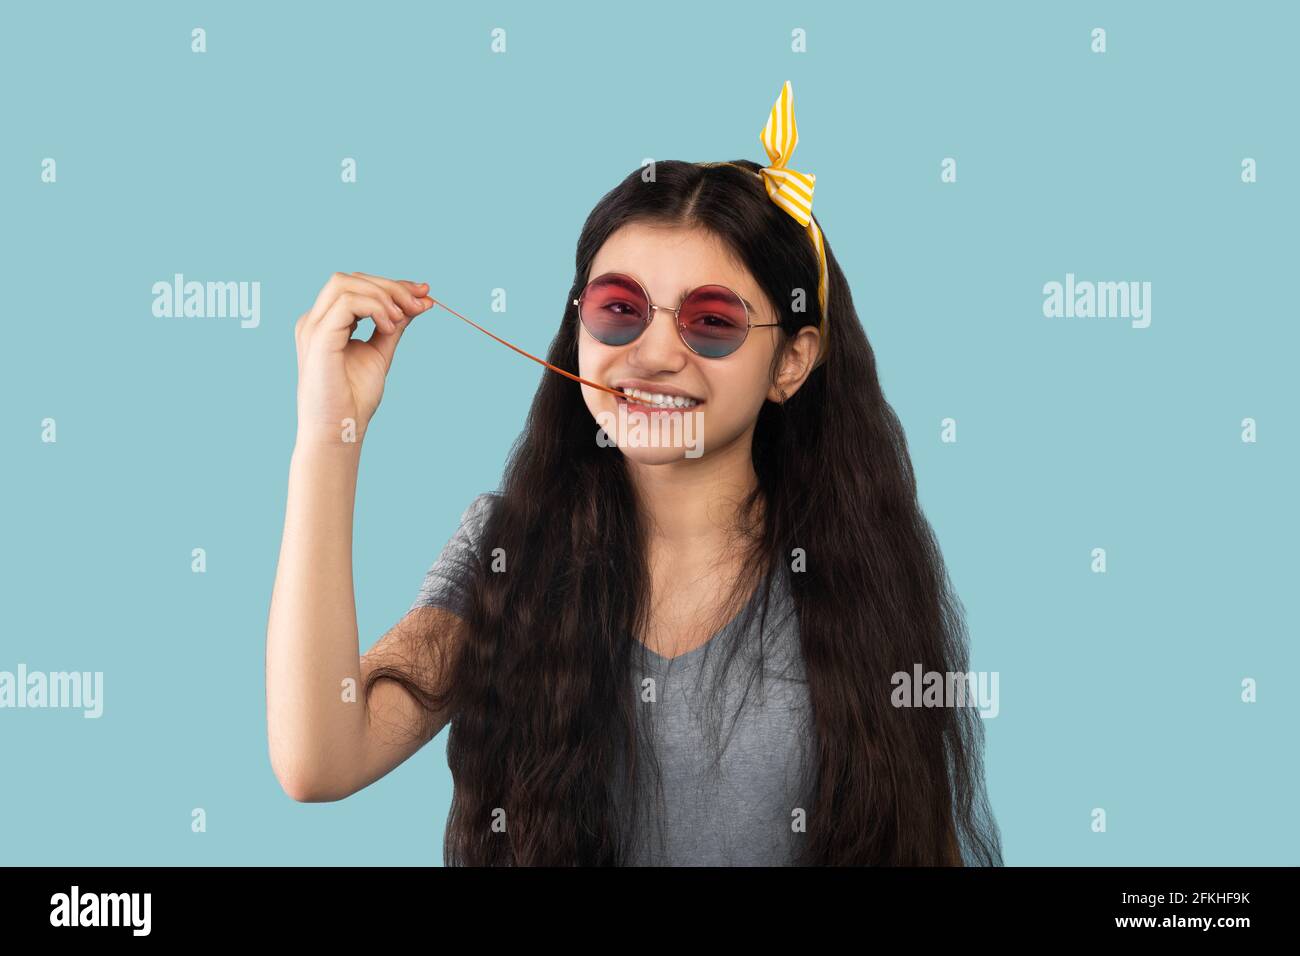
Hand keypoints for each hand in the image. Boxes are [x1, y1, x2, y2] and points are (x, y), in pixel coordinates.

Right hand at [293, 271, 432, 445]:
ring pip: (346, 283)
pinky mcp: (318, 338)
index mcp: (326, 323)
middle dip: (391, 286)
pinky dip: (375, 308)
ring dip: (383, 295)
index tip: (424, 293)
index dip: (392, 285)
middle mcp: (315, 320)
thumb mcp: (381, 351)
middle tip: (420, 304)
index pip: (356, 286)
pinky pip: (347, 303)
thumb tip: (420, 301)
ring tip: (401, 320)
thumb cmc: (354, 399)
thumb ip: (395, 324)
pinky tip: (389, 327)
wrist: (340, 431)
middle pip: (351, 278)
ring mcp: (313, 327)